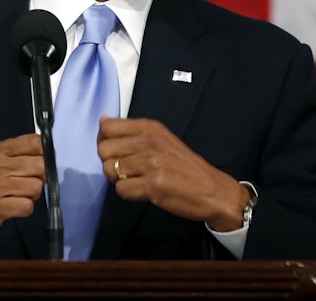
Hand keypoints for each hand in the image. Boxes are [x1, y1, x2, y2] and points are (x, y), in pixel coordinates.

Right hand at [0, 133, 44, 258]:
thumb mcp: (2, 161)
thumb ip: (25, 153)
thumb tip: (51, 154)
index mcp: (1, 150)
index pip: (36, 142)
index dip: (45, 154)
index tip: (40, 163)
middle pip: (40, 166)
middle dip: (41, 178)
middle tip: (28, 183)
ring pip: (36, 187)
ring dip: (32, 195)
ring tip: (18, 195)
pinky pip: (27, 206)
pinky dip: (25, 209)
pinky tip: (14, 207)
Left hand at [96, 117, 248, 231]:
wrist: (212, 190)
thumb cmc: (185, 166)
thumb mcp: (161, 139)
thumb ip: (132, 131)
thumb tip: (103, 121)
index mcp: (150, 128)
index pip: (107, 127)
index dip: (104, 141)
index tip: (116, 150)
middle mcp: (149, 142)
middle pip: (103, 150)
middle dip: (110, 163)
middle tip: (127, 170)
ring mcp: (151, 163)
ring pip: (110, 170)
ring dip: (119, 179)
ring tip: (137, 180)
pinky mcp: (153, 185)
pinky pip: (121, 189)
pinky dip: (128, 193)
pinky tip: (142, 191)